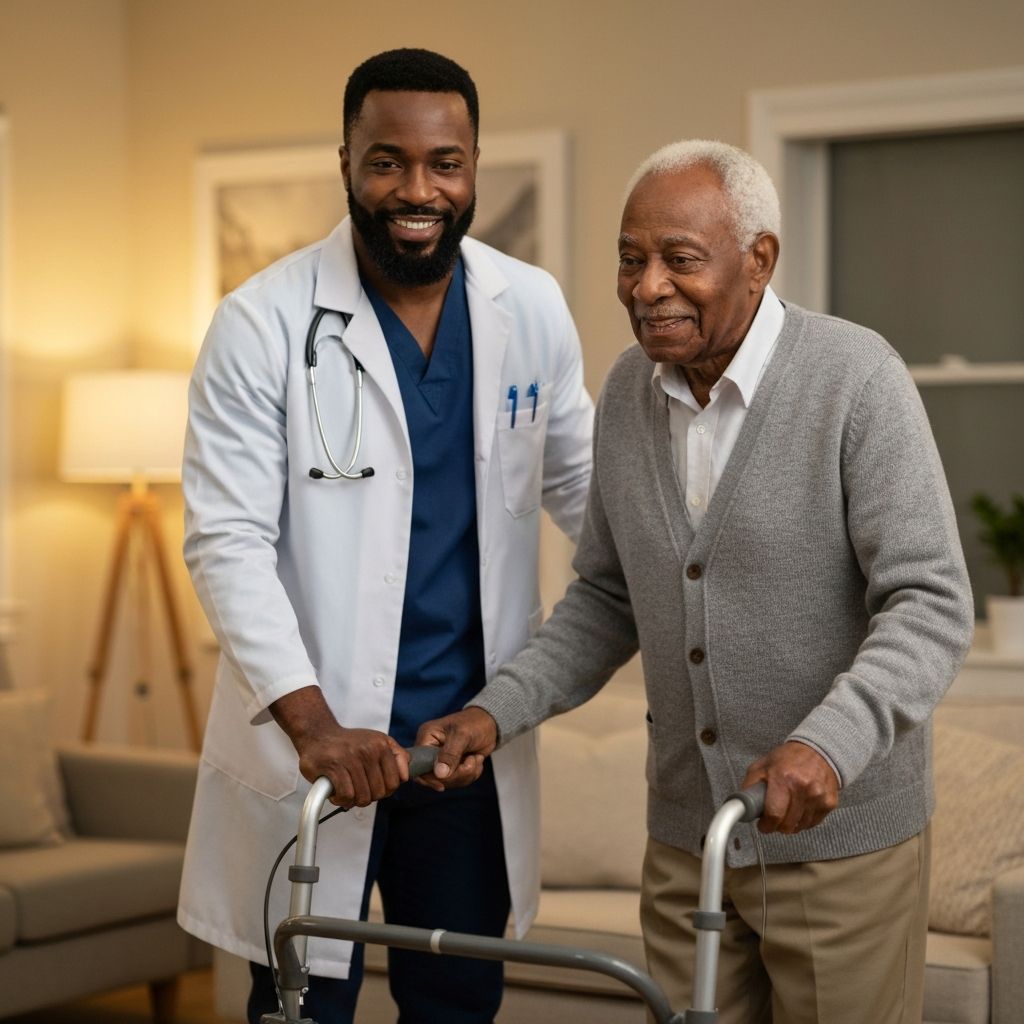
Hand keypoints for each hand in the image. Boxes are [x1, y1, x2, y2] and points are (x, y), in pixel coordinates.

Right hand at [270, 686, 408, 807]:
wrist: (318, 733)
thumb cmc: (348, 742)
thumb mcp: (377, 741)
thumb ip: (396, 756)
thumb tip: (405, 776)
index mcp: (382, 744)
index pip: (394, 782)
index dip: (384, 791)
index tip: (373, 788)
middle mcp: (368, 750)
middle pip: (379, 793)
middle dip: (368, 797)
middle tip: (357, 789)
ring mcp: (351, 758)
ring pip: (363, 797)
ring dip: (353, 800)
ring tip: (346, 790)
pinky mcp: (334, 767)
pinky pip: (346, 796)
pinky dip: (341, 800)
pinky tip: (337, 792)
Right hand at [414, 707, 498, 791]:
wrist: (490, 724)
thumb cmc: (474, 723)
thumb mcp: (462, 735)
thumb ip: (450, 754)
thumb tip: (439, 774)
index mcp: (427, 737)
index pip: (418, 764)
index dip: (429, 777)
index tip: (442, 784)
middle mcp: (431, 749)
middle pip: (433, 777)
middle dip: (455, 774)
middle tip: (471, 762)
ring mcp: (441, 759)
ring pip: (447, 781)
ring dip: (465, 774)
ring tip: (475, 758)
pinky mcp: (452, 766)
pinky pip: (457, 781)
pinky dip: (469, 774)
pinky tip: (475, 761)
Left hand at [741, 741, 838, 834]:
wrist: (818, 751)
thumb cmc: (788, 759)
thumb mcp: (763, 765)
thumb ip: (750, 785)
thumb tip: (741, 806)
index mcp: (783, 778)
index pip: (774, 814)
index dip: (766, 825)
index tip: (763, 825)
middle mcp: (803, 788)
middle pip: (787, 825)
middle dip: (777, 825)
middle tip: (774, 817)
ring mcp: (818, 797)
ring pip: (800, 827)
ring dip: (791, 823)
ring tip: (787, 809)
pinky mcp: (829, 803)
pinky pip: (813, 823)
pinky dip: (804, 820)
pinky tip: (800, 808)